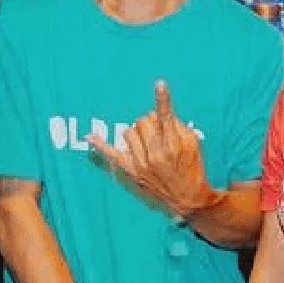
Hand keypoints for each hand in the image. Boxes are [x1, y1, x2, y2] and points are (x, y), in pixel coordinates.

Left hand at [88, 81, 221, 218]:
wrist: (187, 199)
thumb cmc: (192, 169)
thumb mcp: (193, 145)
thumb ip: (178, 127)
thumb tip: (160, 115)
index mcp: (173, 144)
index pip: (165, 116)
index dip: (163, 98)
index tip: (159, 83)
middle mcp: (155, 153)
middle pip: (143, 121)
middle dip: (150, 122)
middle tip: (157, 133)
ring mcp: (141, 163)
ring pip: (129, 132)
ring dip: (137, 133)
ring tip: (147, 144)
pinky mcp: (131, 172)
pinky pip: (112, 154)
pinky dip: (100, 145)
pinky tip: (90, 136)